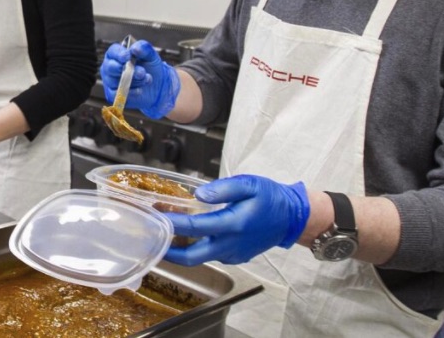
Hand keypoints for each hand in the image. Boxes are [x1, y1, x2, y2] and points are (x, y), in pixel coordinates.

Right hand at [100, 40, 179, 118]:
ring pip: (116, 81)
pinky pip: (118, 94)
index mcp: (117, 54)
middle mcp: (110, 66)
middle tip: (141, 72)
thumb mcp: (151, 55)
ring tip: (146, 79)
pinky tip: (140, 90)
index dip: (119, 54)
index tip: (127, 56)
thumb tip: (134, 48)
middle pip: (111, 67)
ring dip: (134, 81)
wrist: (157, 85)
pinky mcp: (113, 94)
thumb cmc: (150, 67)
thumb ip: (144, 48)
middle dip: (127, 70)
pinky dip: (131, 92)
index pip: (113, 51)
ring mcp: (110, 81)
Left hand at [164, 175, 310, 265]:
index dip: (172, 223)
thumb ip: (223, 188)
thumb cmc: (270, 197)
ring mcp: (232, 255)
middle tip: (151, 238)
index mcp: (232, 225)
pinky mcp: (235, 257)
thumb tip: (198, 194)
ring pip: (199, 258)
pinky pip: (210, 256)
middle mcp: (230, 245)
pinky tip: (187, 234)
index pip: (194, 228)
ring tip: (165, 232)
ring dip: (180, 249)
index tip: (155, 216)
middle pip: (191, 258)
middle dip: (168, 251)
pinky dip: (194, 248)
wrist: (292, 218)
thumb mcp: (249, 184)